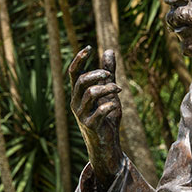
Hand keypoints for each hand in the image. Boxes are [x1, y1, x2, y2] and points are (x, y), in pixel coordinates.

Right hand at [68, 45, 124, 183]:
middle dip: (96, 74)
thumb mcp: (108, 93)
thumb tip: (109, 50)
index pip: (73, 73)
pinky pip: (99, 112)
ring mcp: (82, 115)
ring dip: (106, 88)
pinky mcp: (91, 126)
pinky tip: (114, 105)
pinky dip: (108, 106)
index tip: (89, 47)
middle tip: (109, 75)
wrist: (107, 144)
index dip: (79, 60)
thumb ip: (108, 74)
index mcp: (78, 94)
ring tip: (118, 90)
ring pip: (90, 94)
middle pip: (81, 82)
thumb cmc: (106, 118)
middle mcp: (76, 103)